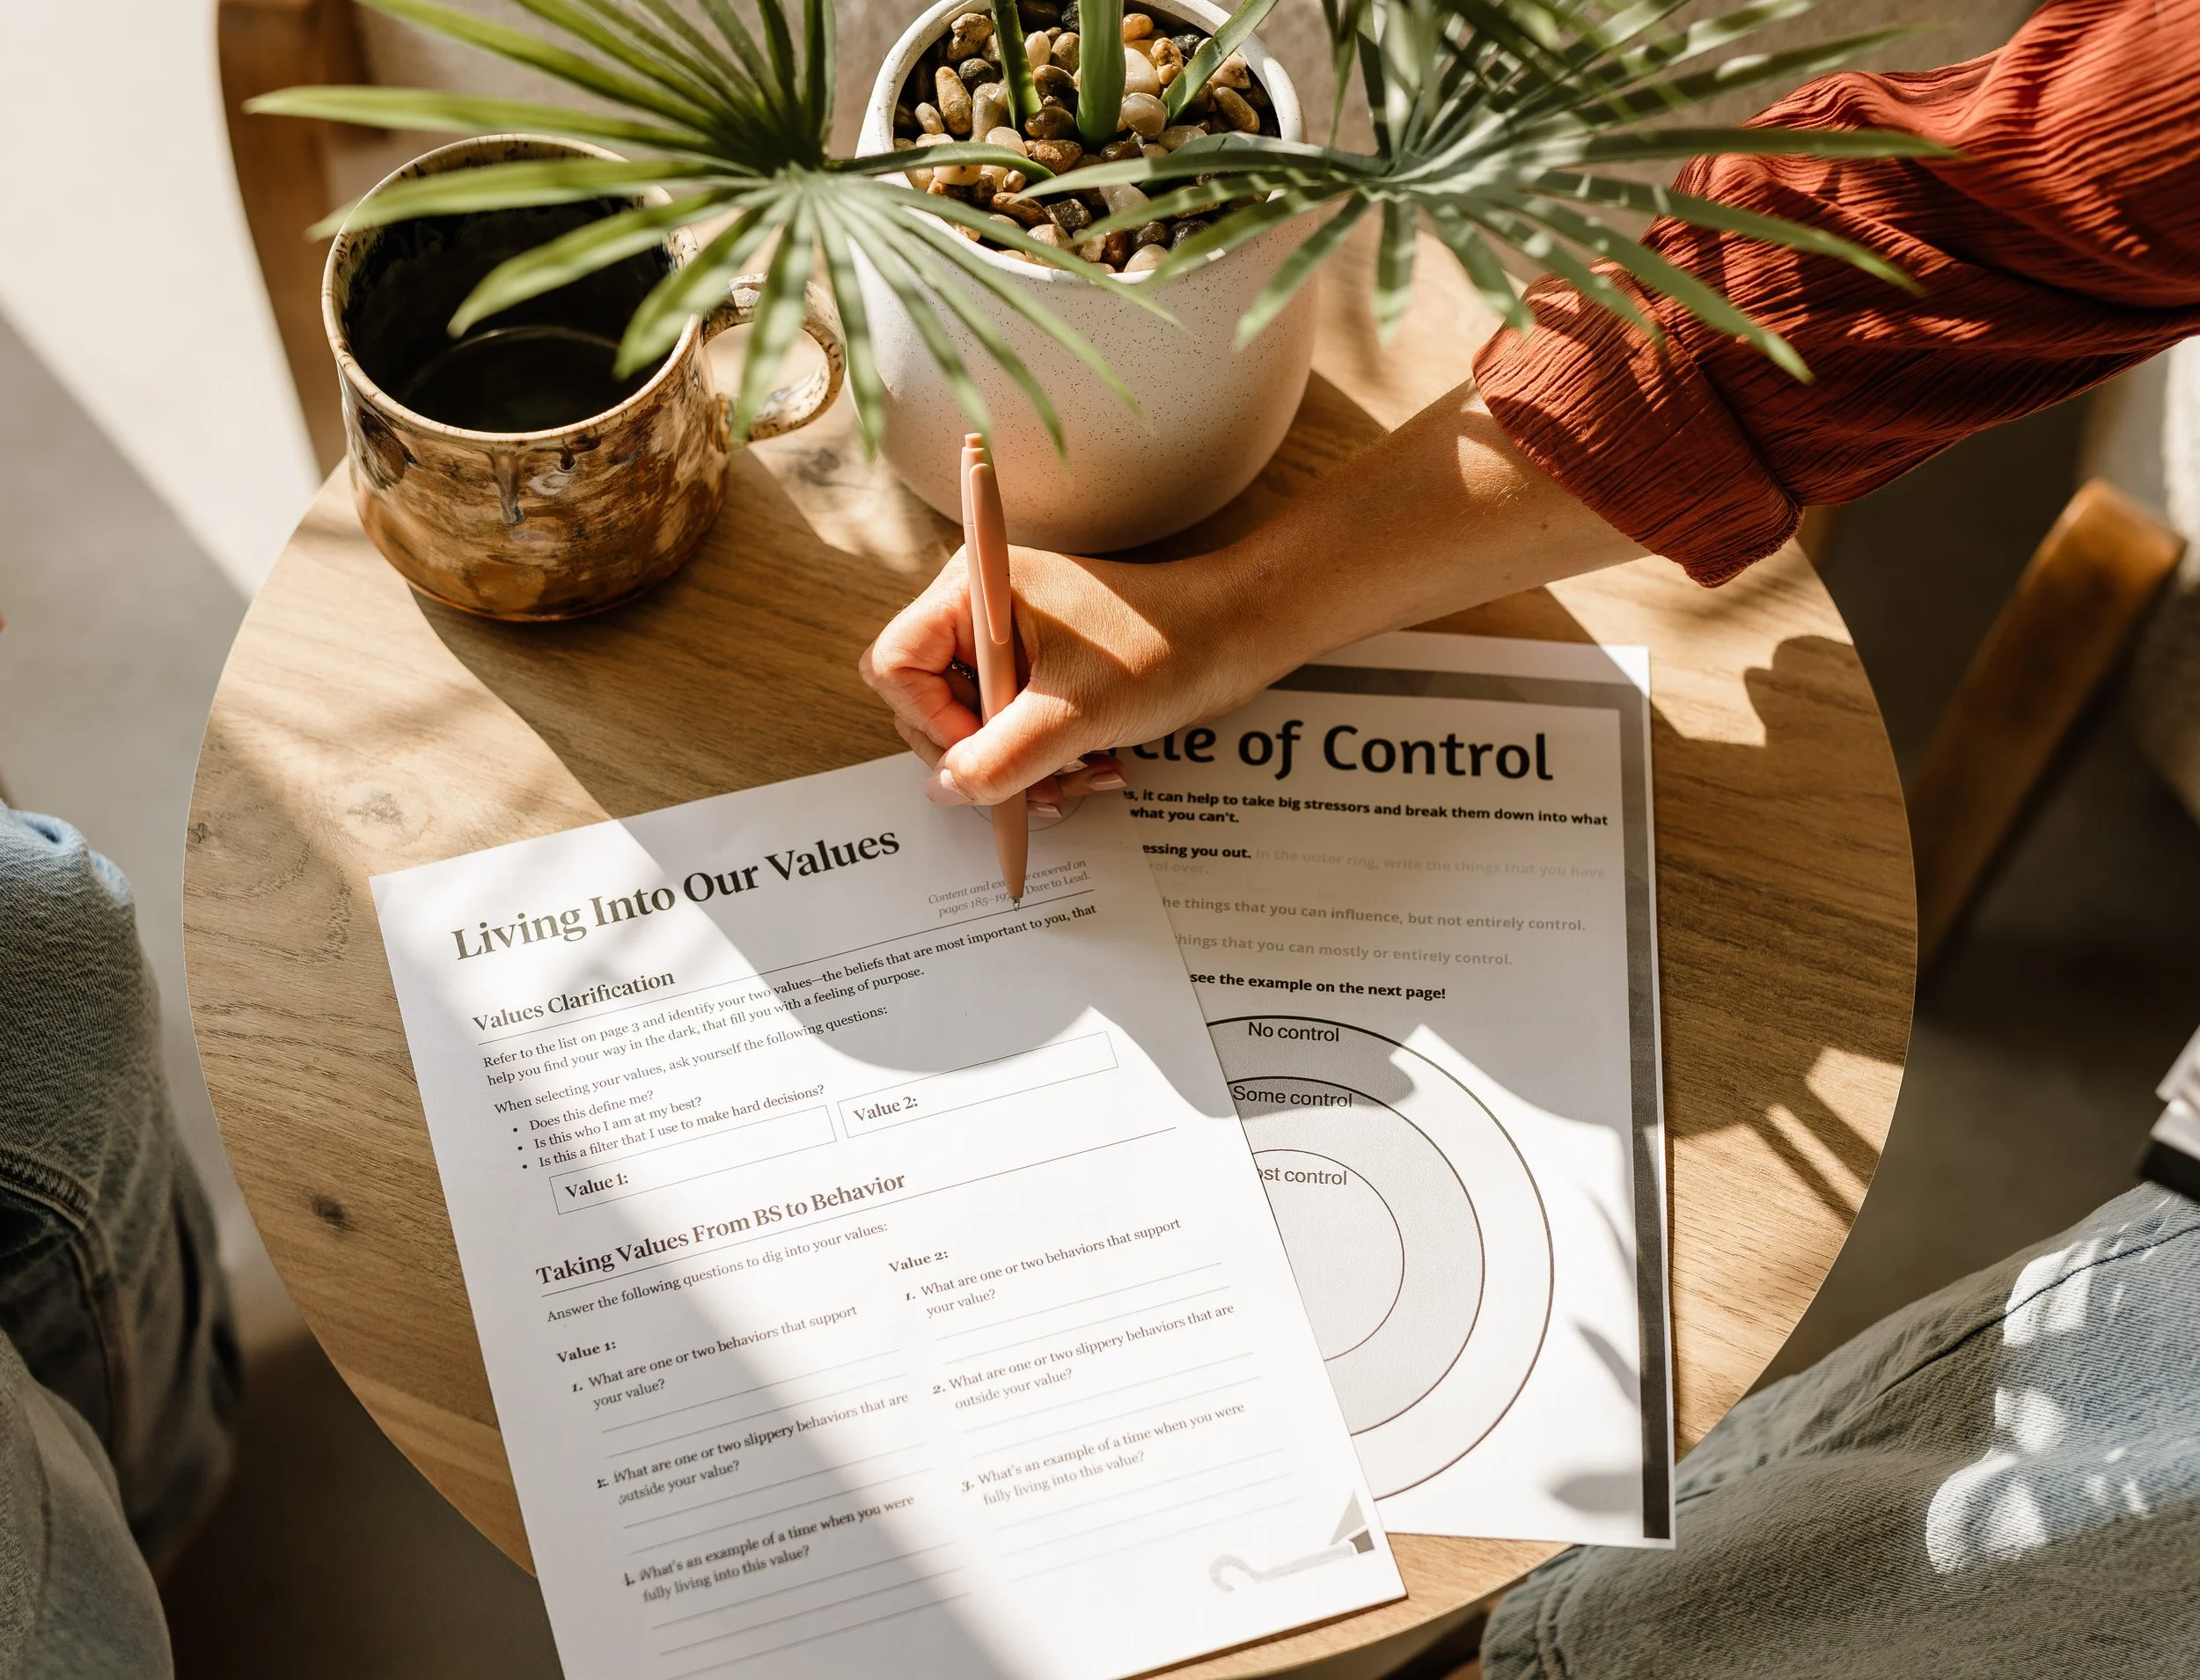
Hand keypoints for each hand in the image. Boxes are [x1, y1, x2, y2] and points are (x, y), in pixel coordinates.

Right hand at [860, 543, 1275, 809]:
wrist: (1237, 636)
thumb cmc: (1166, 648)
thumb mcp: (1074, 716)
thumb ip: (998, 759)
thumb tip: (945, 791)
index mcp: (975, 591)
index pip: (895, 665)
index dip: (932, 722)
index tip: (986, 753)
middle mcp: (981, 611)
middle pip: (926, 705)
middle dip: (982, 758)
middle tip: (1038, 783)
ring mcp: (1008, 644)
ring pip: (971, 730)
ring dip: (1020, 771)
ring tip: (1080, 780)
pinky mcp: (1037, 673)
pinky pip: (1010, 734)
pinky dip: (1045, 764)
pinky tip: (1095, 768)